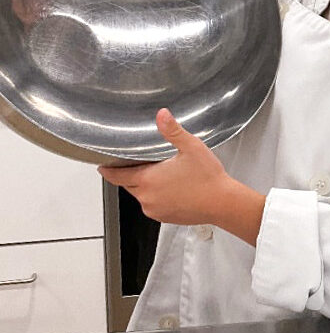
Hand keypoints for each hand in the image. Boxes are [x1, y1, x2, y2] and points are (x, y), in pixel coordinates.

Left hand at [98, 108, 230, 225]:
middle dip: (129, 175)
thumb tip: (162, 114)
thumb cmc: (208, 178)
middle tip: (137, 163)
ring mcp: (155, 210)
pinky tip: (171, 188)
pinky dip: (157, 197)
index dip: (108, 170)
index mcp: (148, 180)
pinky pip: (153, 206)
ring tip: (160, 175)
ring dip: (145, 186)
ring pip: (141, 196)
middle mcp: (147, 198)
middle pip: (128, 185)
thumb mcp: (190, 148)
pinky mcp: (165, 218)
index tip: (102, 166)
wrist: (223, 203)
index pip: (116, 176)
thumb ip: (173, 131)